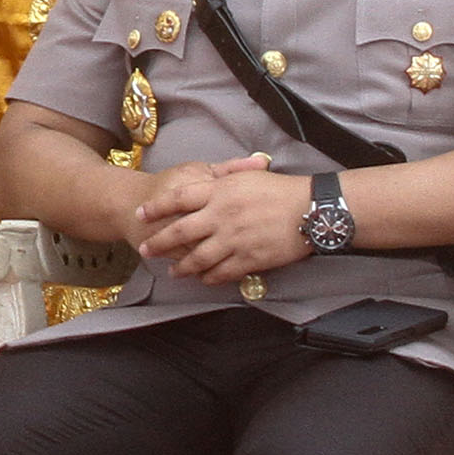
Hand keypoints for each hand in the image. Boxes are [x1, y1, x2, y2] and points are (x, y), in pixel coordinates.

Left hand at [136, 157, 310, 283]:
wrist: (311, 210)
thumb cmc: (281, 190)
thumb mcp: (249, 175)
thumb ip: (225, 175)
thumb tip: (209, 175)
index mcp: (220, 192)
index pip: (178, 199)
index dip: (157, 207)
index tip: (141, 214)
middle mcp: (221, 216)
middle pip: (181, 232)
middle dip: (159, 243)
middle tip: (146, 249)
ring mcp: (234, 239)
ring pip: (198, 258)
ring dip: (182, 267)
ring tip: (172, 272)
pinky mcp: (249, 259)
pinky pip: (222, 272)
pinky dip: (209, 278)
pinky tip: (203, 279)